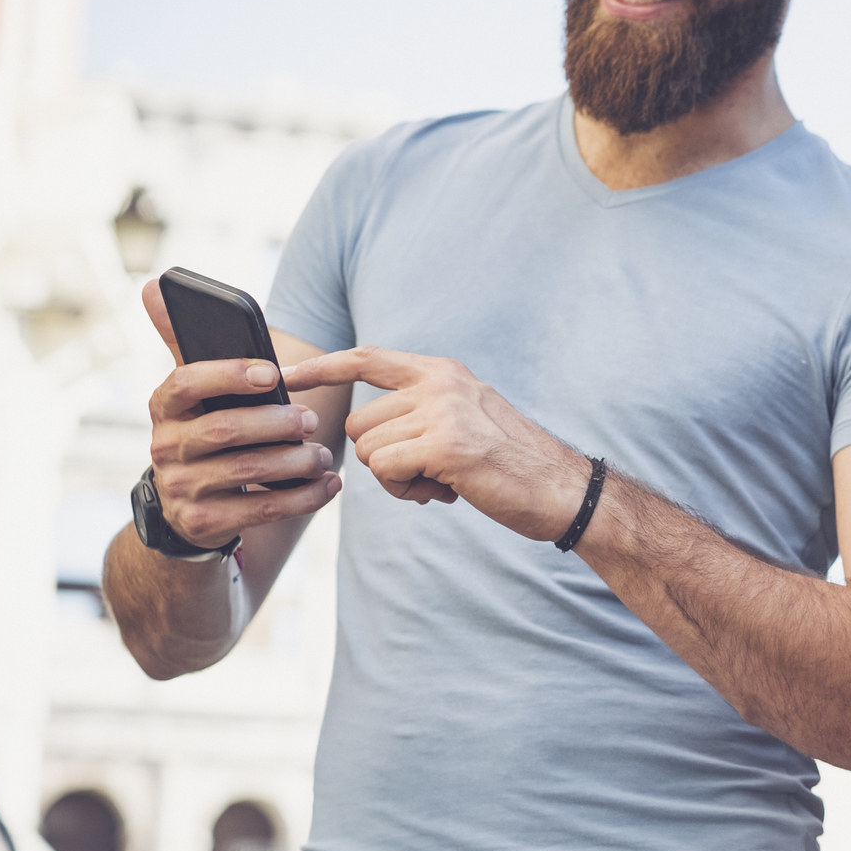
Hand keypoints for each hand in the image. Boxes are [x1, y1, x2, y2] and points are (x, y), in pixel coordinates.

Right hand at [141, 280, 340, 549]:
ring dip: (295, 461)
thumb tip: (153, 284)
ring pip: (246, 471)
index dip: (230, 376)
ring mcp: (180, 489)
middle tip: (312, 419)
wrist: (186, 508)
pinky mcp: (202, 524)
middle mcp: (165, 447)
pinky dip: (302, 497)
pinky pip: (261, 509)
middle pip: (223, 430)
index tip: (273, 373)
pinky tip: (328, 485)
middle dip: (276, 423)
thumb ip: (183, 341)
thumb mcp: (195, 392)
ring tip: (324, 454)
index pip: (186, 382)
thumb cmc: (206, 432)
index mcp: (164, 406)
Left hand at [282, 346, 584, 537]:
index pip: (368, 358)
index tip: (288, 374)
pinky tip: (443, 492)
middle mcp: (440, 384)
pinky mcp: (445, 445)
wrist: (561, 489)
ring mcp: (443, 412)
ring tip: (441, 482)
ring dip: (396, 478)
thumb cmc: (512, 464)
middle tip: (428, 474)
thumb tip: (370, 431)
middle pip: (361, 422)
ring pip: (370, 450)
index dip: (324, 365)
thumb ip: (423, 410)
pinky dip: (406, 490)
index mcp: (444, 372)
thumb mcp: (467, 417)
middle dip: (382, 457)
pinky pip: (386, 470)